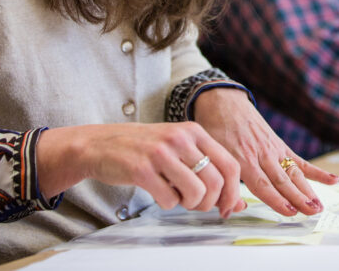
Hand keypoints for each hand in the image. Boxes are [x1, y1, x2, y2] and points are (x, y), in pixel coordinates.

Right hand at [36, 122, 242, 217]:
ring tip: (177, 197)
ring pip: (196, 192)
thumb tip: (237, 203)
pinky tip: (159, 193)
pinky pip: (169, 199)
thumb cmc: (145, 149)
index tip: (225, 207)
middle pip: (215, 181)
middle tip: (195, 204)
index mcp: (194, 131)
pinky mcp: (141, 169)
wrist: (100, 144)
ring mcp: (161, 153)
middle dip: (209, 202)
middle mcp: (180, 138)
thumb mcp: (180, 151)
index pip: (230, 165)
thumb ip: (208, 171)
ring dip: (189, 204)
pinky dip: (167, 203)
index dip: (231, 192)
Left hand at [192, 87, 337, 217]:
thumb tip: (230, 211)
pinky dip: (317, 172)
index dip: (276, 199)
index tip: (289, 211)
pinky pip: (300, 160)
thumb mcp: (211, 156)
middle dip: (298, 198)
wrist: (222, 102)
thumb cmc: (213, 132)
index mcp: (241, 159)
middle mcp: (260, 155)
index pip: (262, 184)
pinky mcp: (280, 145)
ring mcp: (273, 149)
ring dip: (307, 190)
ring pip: (293, 173)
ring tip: (319, 206)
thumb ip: (223, 183)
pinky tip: (333, 180)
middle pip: (282, 181)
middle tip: (311, 212)